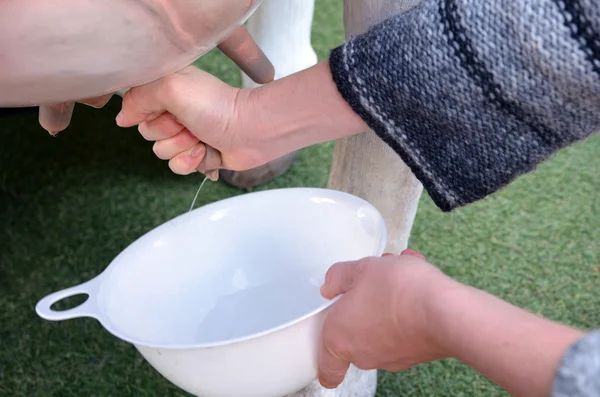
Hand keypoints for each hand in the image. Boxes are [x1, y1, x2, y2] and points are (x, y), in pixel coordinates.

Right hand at [116, 61, 368, 178]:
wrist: (251, 131)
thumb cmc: (216, 105)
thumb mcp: (171, 88)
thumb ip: (139, 97)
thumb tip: (122, 119)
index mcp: (168, 89)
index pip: (136, 106)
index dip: (147, 113)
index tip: (164, 109)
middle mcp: (176, 110)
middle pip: (148, 133)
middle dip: (167, 133)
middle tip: (188, 124)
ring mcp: (187, 134)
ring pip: (161, 153)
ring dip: (180, 149)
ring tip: (200, 139)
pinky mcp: (198, 155)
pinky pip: (177, 167)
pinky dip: (190, 163)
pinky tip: (205, 153)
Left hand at [318, 250, 585, 396]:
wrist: (449, 308)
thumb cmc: (399, 291)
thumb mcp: (361, 270)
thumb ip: (340, 277)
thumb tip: (329, 283)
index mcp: (343, 338)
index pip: (324, 369)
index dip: (322, 363)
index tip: (324, 357)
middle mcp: (369, 352)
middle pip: (357, 339)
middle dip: (362, 308)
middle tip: (368, 281)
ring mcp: (398, 353)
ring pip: (386, 327)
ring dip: (389, 299)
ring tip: (399, 269)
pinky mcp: (424, 348)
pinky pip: (409, 324)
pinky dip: (410, 306)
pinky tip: (417, 276)